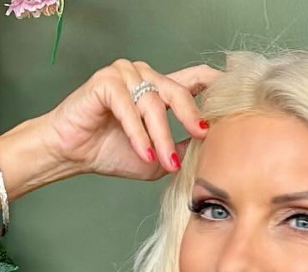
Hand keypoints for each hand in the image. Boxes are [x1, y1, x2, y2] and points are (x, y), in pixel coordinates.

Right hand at [40, 59, 220, 179]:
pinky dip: (137, 133)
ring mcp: (124, 74)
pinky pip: (129, 107)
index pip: (196, 77)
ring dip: (160, 136)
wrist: (71, 154)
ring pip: (154, 104)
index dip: (217, 83)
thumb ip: (184, 148)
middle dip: (191, 117)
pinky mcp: (105, 81)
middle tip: (203, 137)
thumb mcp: (159, 157)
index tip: (236, 95)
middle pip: (179, 91)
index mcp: (159, 88)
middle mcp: (144, 76)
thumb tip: (213, 149)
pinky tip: (143, 153)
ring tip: (161, 161)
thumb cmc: (110, 152)